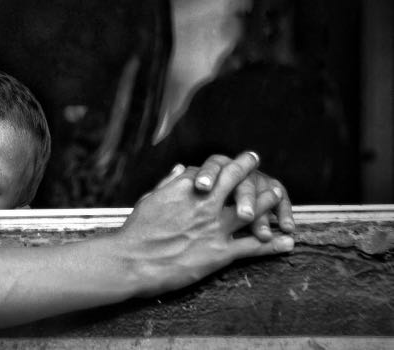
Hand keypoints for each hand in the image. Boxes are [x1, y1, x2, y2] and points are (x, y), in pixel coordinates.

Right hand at [120, 152, 293, 297]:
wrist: (132, 260)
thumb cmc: (136, 231)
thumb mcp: (149, 199)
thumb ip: (168, 183)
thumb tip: (179, 168)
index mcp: (185, 188)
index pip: (210, 170)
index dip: (222, 164)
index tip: (228, 159)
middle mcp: (204, 203)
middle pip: (234, 180)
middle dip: (247, 168)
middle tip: (256, 161)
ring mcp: (214, 227)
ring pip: (250, 209)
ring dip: (266, 200)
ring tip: (277, 193)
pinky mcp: (219, 253)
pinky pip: (252, 246)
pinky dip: (272, 244)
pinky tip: (286, 242)